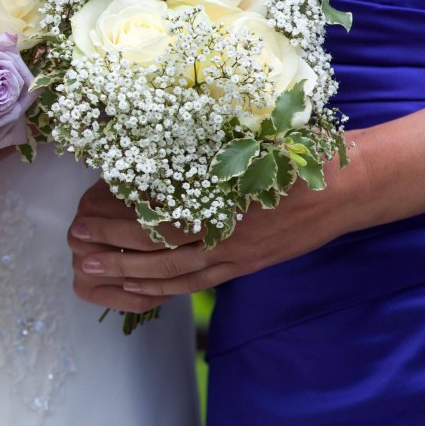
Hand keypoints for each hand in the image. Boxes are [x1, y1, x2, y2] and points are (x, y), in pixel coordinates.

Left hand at [68, 142, 371, 304]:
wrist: (351, 186)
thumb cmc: (299, 152)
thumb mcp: (251, 138)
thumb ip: (209, 146)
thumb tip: (156, 136)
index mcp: (226, 201)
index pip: (161, 218)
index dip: (120, 218)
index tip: (85, 209)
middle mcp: (228, 235)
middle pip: (158, 250)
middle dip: (112, 249)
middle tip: (74, 243)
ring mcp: (236, 256)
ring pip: (172, 274)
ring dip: (126, 273)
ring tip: (88, 269)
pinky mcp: (245, 266)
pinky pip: (195, 284)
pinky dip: (161, 289)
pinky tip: (134, 289)